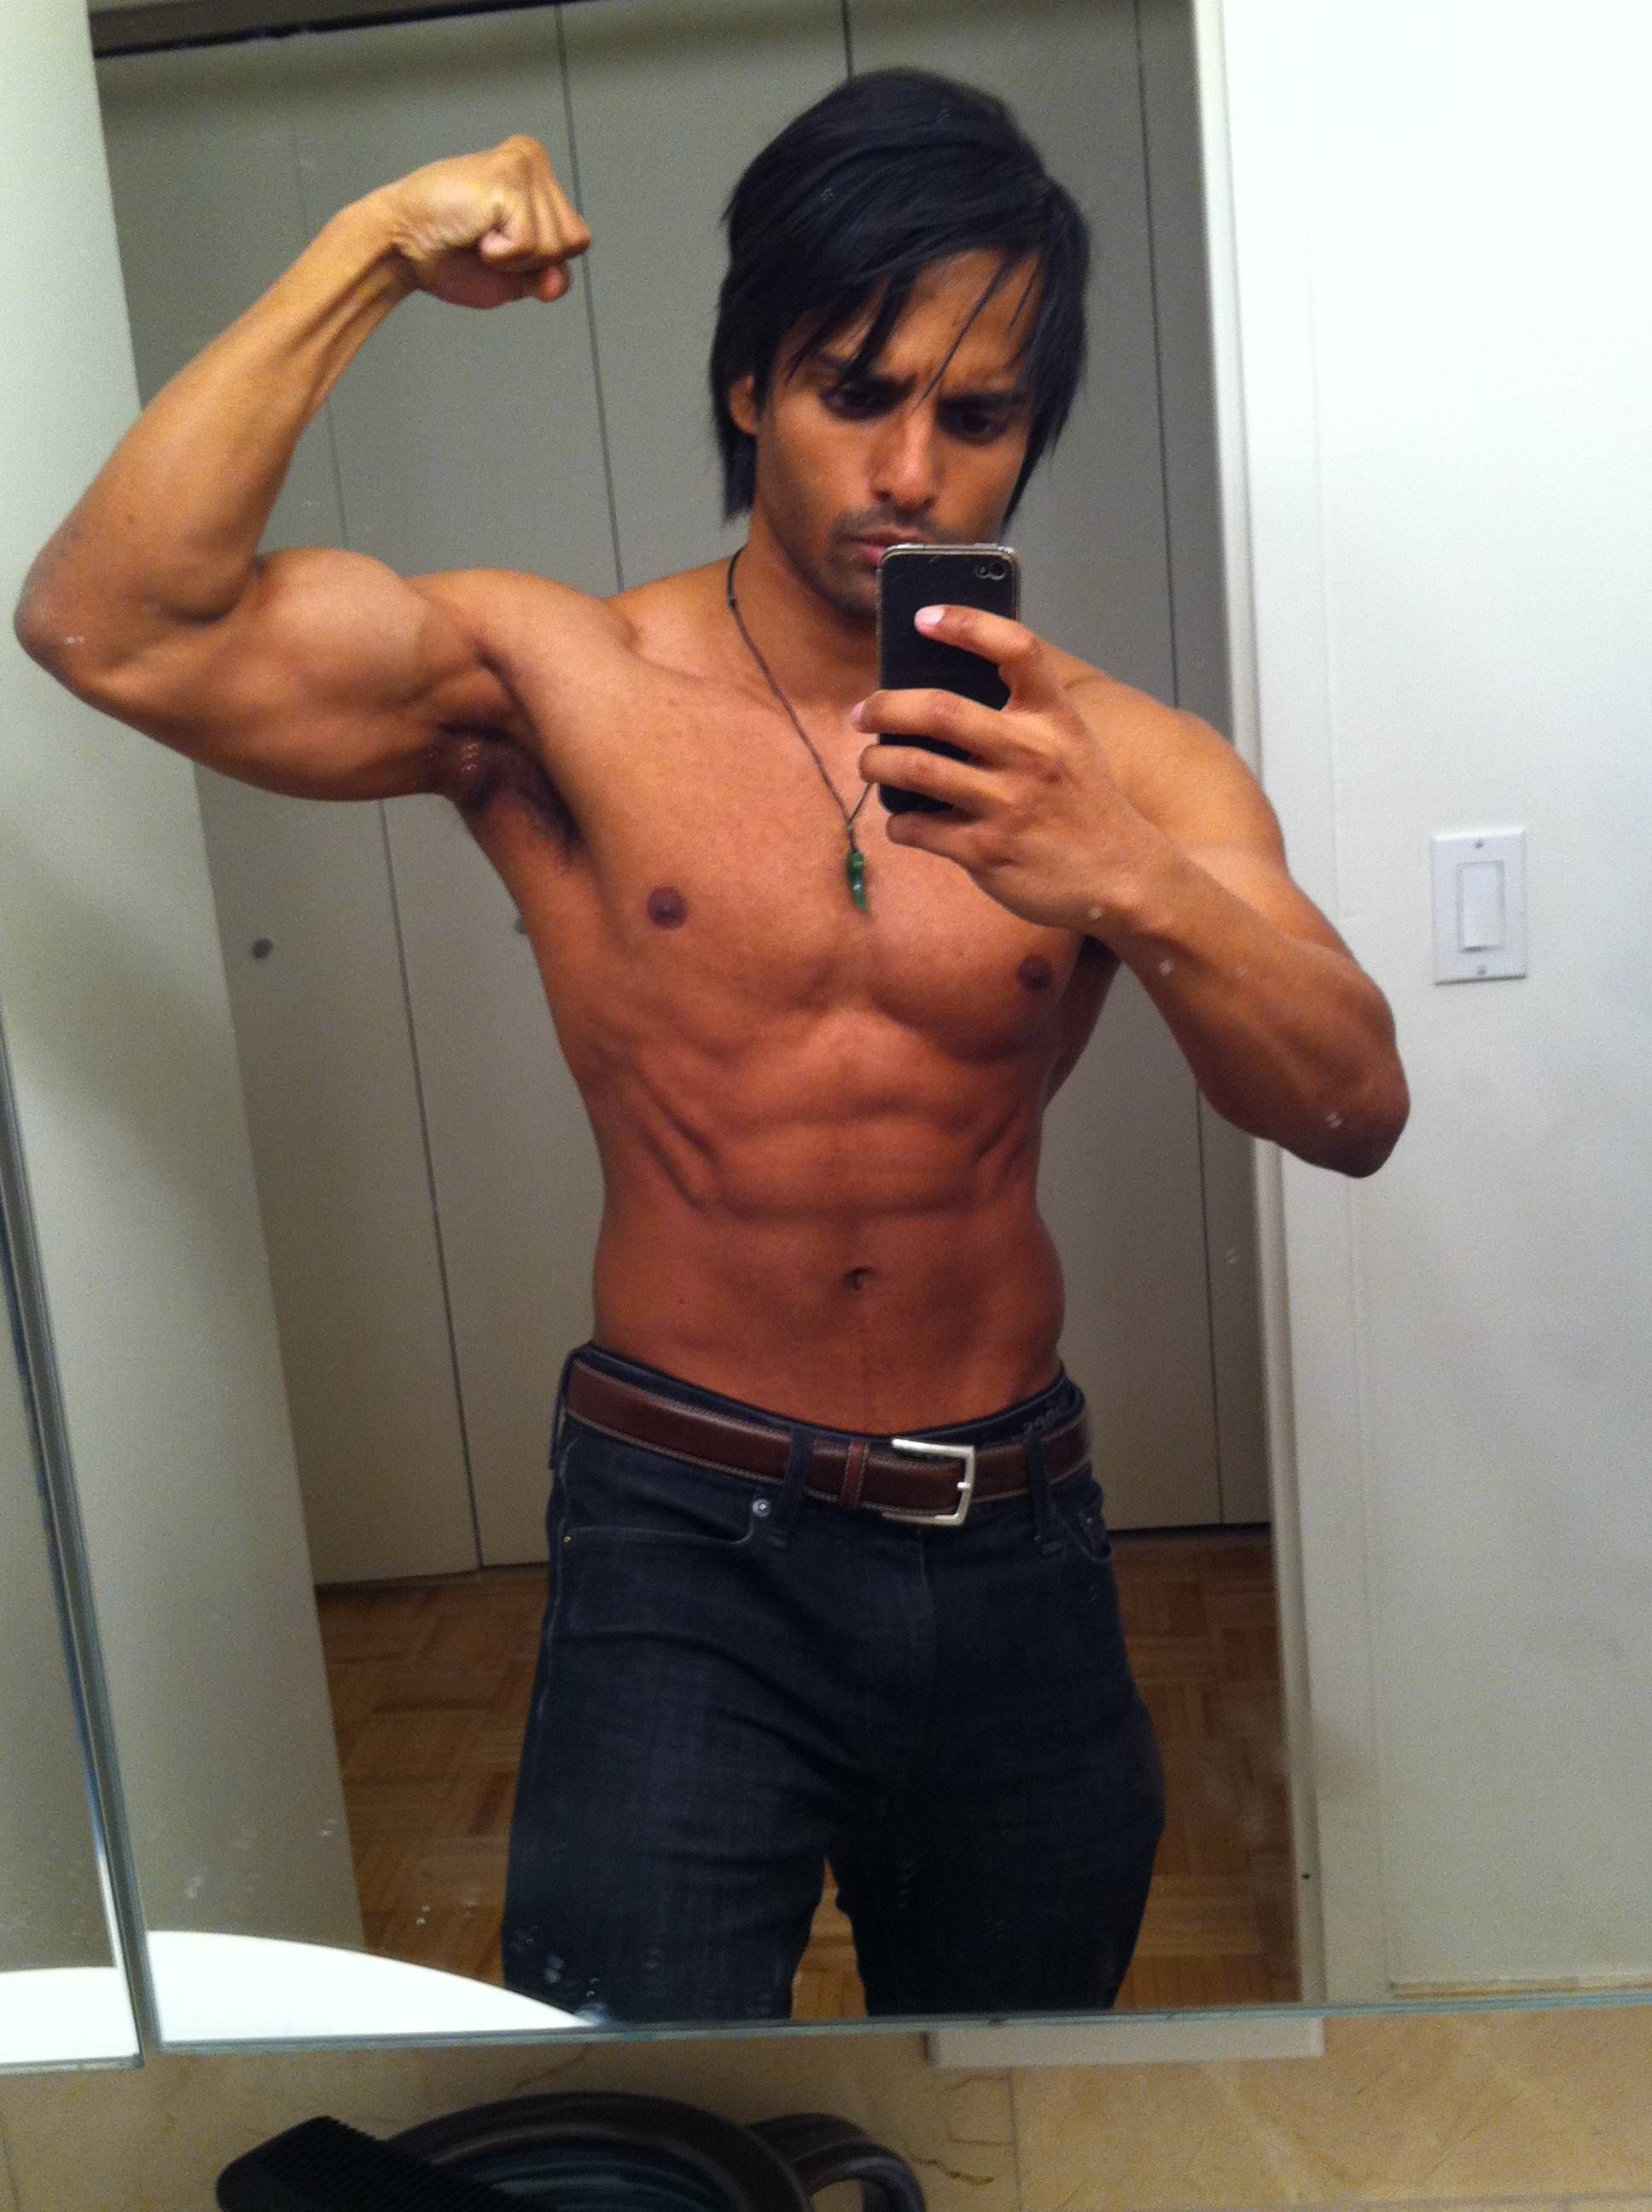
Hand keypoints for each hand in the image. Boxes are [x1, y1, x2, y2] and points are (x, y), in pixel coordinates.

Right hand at [371, 137, 590, 310]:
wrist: (402, 249)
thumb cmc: (449, 255)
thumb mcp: (514, 275)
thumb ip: (547, 276)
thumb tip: (557, 282)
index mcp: (538, 177)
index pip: (576, 240)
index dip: (541, 263)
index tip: (498, 245)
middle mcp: (534, 160)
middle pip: (574, 242)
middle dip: (532, 261)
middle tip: (488, 241)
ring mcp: (523, 165)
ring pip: (555, 245)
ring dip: (515, 258)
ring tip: (480, 234)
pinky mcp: (509, 178)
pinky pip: (529, 245)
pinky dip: (502, 256)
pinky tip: (476, 232)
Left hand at [852, 605, 1163, 934]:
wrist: (1121, 876)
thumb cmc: (1083, 803)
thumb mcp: (1070, 744)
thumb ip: (1023, 716)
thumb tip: (943, 696)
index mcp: (1054, 718)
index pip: (1016, 649)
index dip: (967, 624)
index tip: (923, 619)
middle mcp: (1031, 753)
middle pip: (940, 711)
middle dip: (885, 707)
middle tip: (862, 714)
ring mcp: (1008, 804)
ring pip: (915, 769)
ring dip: (876, 764)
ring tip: (870, 764)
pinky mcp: (987, 851)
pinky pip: (918, 829)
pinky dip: (899, 825)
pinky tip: (904, 823)